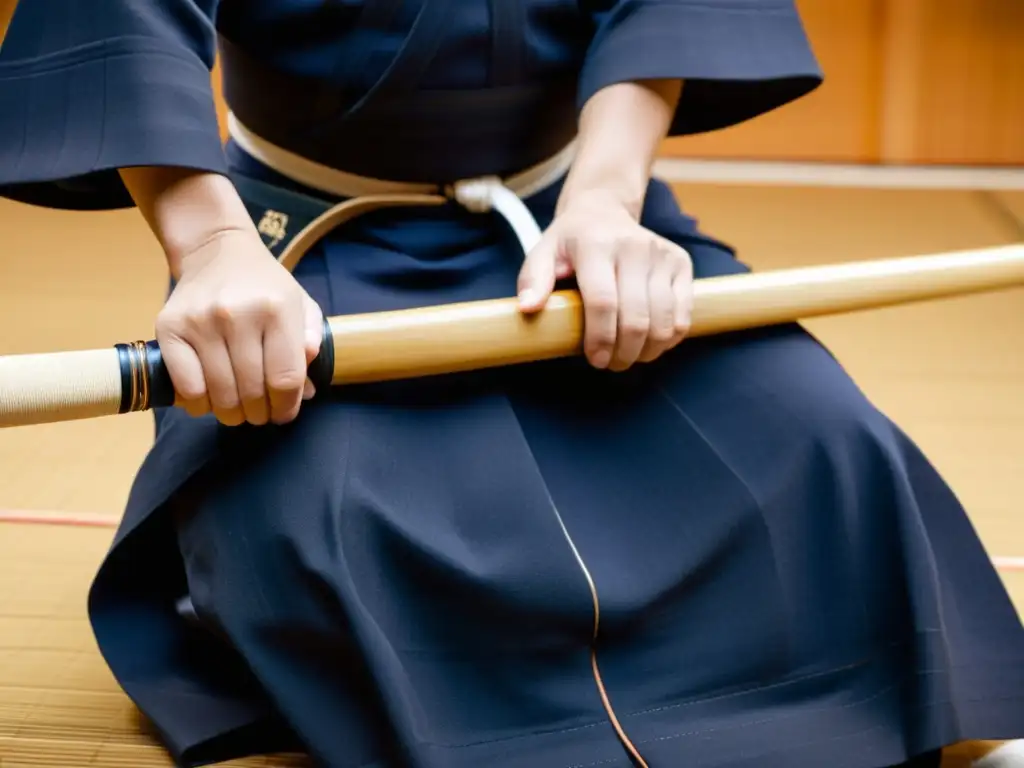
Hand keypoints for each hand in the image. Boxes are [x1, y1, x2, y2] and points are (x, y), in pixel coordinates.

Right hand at [156, 228, 323, 425]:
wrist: (216, 251)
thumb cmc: (265, 286)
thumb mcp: (301, 305)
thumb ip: (311, 343)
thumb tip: (306, 390)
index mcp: (277, 309)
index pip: (285, 378)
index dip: (286, 407)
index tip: (283, 413)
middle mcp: (237, 315)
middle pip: (252, 391)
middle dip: (259, 413)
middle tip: (259, 414)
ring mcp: (200, 322)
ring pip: (220, 394)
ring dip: (231, 414)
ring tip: (237, 410)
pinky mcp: (170, 328)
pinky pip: (186, 387)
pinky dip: (199, 404)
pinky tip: (209, 399)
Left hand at [517, 191, 692, 371]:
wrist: (605, 211)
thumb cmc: (570, 242)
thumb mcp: (543, 253)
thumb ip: (533, 280)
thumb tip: (527, 309)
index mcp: (596, 245)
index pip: (603, 302)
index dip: (601, 338)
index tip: (596, 360)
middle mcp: (635, 247)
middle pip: (637, 317)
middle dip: (624, 352)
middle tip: (611, 364)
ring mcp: (662, 255)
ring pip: (664, 321)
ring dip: (648, 350)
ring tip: (630, 356)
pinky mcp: (681, 264)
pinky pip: (683, 315)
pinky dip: (669, 338)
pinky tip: (651, 343)